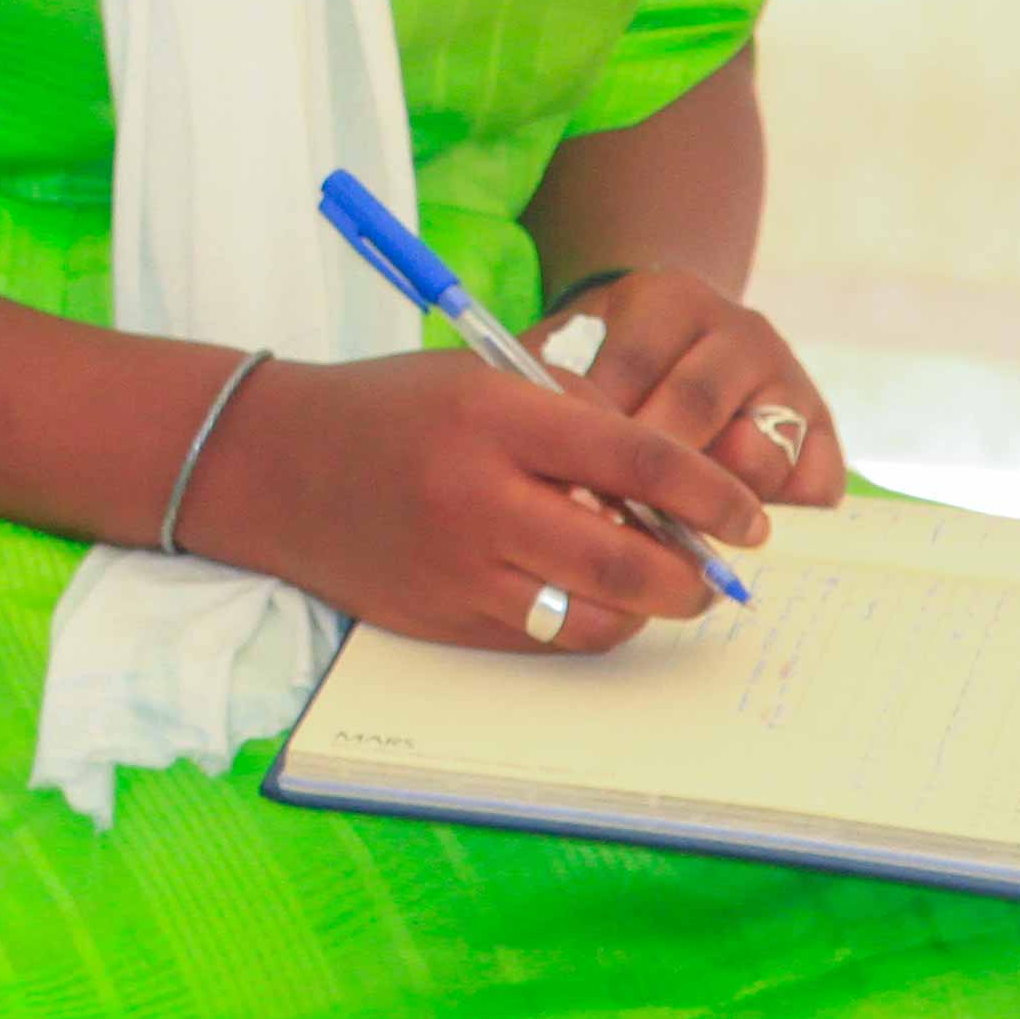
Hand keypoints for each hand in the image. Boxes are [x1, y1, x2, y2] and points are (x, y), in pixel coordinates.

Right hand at [180, 350, 774, 653]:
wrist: (268, 465)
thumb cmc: (388, 408)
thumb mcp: (480, 380)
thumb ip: (572, 417)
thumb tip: (668, 479)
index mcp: (494, 419)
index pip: (638, 461)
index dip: (713, 493)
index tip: (751, 518)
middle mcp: (477, 498)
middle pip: (630, 560)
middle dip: (694, 575)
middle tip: (715, 570)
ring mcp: (457, 567)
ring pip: (596, 616)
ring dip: (644, 607)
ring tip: (654, 584)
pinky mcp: (442, 618)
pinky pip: (545, 638)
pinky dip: (586, 622)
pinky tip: (588, 594)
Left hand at [532, 267, 845, 510]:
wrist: (681, 347)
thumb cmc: (604, 357)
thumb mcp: (570, 348)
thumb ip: (553, 387)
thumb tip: (542, 456)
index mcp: (671, 297)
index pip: (631, 365)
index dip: (596, 424)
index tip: (561, 471)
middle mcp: (742, 329)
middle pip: (694, 409)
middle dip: (647, 470)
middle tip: (608, 511)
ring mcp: (792, 379)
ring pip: (757, 457)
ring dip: (710, 497)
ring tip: (666, 516)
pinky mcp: (828, 430)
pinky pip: (811, 486)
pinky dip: (773, 509)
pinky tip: (726, 512)